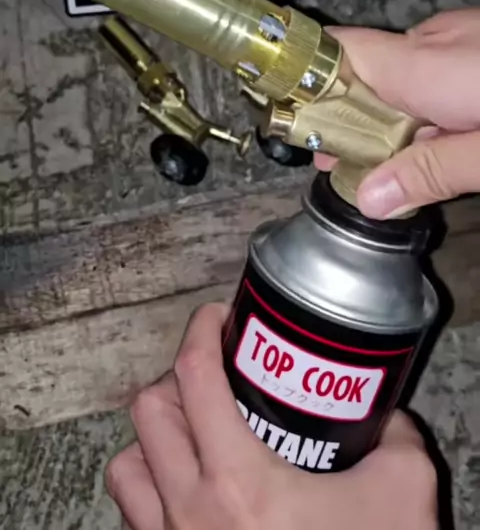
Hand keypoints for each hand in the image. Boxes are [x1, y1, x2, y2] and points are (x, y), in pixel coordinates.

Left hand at [106, 303, 437, 529]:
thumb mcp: (402, 499)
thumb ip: (398, 442)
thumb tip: (388, 420)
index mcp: (239, 481)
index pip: (193, 375)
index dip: (200, 331)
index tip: (217, 317)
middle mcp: (189, 511)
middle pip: (148, 409)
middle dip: (177, 377)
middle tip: (214, 375)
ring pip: (126, 464)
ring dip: (153, 436)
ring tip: (193, 430)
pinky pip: (132, 515)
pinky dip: (148, 486)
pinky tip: (186, 487)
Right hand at [316, 7, 479, 217]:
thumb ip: (433, 173)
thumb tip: (371, 198)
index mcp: (427, 63)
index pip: (335, 54)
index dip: (305, 87)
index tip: (291, 125)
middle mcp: (438, 40)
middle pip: (366, 73)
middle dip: (350, 120)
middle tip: (341, 166)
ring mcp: (464, 37)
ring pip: (405, 76)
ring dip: (392, 118)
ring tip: (387, 164)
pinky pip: (438, 72)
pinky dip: (427, 106)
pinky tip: (437, 138)